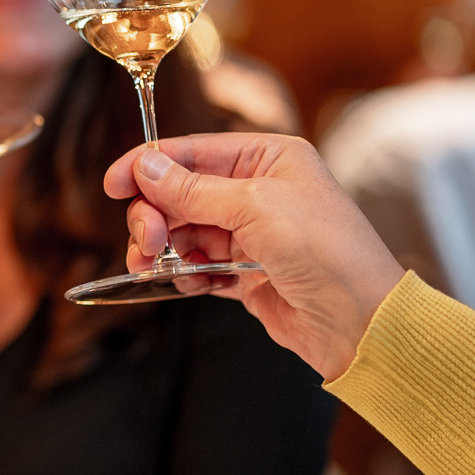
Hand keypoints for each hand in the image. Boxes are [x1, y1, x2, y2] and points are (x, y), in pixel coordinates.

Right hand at [103, 134, 406, 379]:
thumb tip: (147, 166)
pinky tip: (190, 284)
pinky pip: (199, 266)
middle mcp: (260, 191)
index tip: (112, 185)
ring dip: (164, 248)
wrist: (362, 322)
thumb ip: (193, 189)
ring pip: (186, 231)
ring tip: (154, 266)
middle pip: (182, 193)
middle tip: (147, 241)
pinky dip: (186, 274)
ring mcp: (254, 233)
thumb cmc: (328, 253)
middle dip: (156, 215)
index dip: (149, 166)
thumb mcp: (255, 207)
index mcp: (270, 158)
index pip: (193, 151)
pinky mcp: (248, 272)